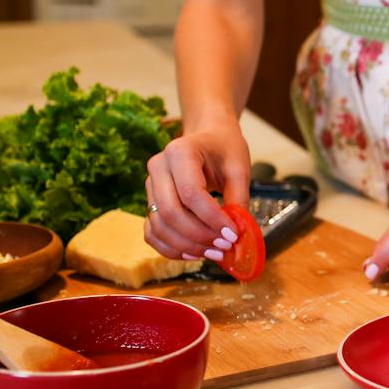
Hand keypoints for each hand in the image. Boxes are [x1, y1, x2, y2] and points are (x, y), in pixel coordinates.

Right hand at [144, 120, 252, 260]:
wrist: (208, 136)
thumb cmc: (225, 148)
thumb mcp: (239, 168)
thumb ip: (239, 199)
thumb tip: (238, 236)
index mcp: (180, 152)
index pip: (191, 193)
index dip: (212, 218)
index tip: (233, 234)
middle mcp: (158, 167)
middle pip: (171, 212)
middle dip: (199, 236)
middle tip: (224, 246)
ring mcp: (149, 186)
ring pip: (159, 226)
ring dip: (186, 246)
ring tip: (214, 252)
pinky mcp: (150, 202)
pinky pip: (152, 232)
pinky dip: (171, 248)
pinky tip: (194, 253)